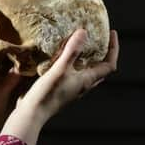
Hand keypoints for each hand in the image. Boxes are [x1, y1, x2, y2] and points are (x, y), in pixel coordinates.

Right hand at [1, 28, 119, 144]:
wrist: (31, 113)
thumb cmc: (47, 94)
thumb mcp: (59, 69)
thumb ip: (72, 51)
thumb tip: (84, 32)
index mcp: (87, 81)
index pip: (109, 65)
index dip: (113, 48)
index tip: (111, 33)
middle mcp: (82, 86)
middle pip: (100, 70)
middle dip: (102, 54)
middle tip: (98, 40)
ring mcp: (71, 90)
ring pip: (86, 73)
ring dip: (87, 60)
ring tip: (80, 46)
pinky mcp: (60, 91)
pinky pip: (72, 75)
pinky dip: (72, 65)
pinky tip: (61, 59)